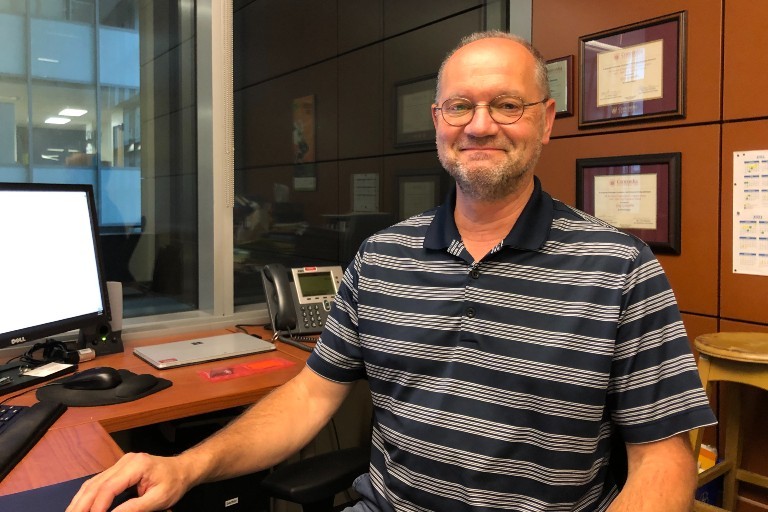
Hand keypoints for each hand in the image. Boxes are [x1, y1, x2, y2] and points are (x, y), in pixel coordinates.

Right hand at [66, 452, 191, 511]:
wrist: (183, 469)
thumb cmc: (174, 483)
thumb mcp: (159, 499)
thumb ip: (135, 508)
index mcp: (136, 465)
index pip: (109, 487)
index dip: (96, 506)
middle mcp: (124, 462)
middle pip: (95, 484)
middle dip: (81, 505)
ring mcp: (120, 464)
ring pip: (92, 483)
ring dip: (80, 501)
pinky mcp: (118, 469)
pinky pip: (97, 482)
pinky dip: (87, 496)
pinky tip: (80, 507)